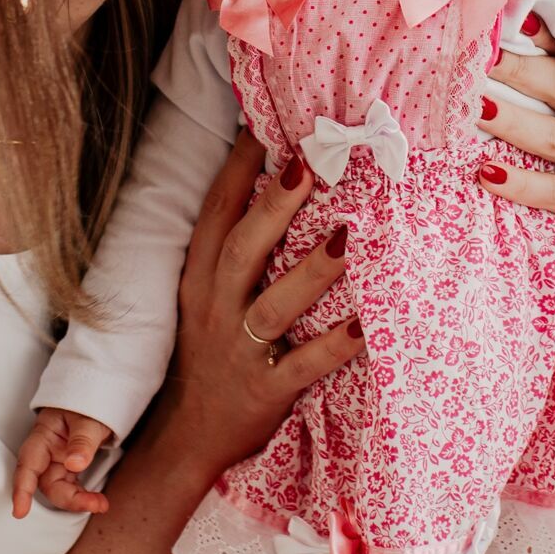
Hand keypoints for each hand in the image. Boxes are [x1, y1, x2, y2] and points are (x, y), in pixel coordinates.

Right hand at [12, 408, 114, 517]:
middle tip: (96, 504)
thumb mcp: (88, 418)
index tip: (20, 511)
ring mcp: (58, 460)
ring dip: (78, 500)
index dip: (22, 490)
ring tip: (101, 503)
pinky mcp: (69, 467)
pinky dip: (82, 495)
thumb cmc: (86, 400)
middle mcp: (48, 451)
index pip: (28, 465)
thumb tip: (75, 464)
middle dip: (69, 499)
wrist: (97, 393)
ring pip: (60, 488)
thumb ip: (82, 441)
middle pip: (47, 483)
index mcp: (44, 436)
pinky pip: (71, 486)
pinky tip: (96, 499)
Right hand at [140, 131, 363, 482]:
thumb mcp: (206, 288)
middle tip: (309, 164)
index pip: (217, 210)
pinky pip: (304, 366)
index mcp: (201, 274)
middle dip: (273, 206)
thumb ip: (236, 239)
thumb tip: (280, 172)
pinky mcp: (266, 390)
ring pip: (273, 306)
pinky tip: (365, 325)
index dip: (239, 165)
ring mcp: (239, 349)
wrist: (189, 434)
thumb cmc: (211, 346)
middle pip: (241, 249)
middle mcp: (216, 305)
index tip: (266, 120)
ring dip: (310, 273)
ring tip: (347, 238)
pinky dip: (334, 347)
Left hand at [480, 13, 554, 263]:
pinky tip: (487, 173)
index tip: (511, 16)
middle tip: (478, 58)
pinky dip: (520, 182)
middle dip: (518, 70)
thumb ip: (528, 83)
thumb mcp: (549, 118)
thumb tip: (483, 39)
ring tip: (477, 110)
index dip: (545, 33)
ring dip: (514, 122)